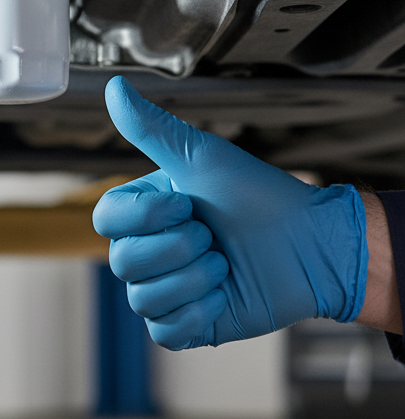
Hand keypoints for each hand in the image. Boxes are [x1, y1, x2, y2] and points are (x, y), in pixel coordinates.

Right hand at [92, 77, 367, 348]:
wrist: (312, 246)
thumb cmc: (260, 196)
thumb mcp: (202, 157)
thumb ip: (150, 128)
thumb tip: (113, 87)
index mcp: (145, 211)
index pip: (105, 219)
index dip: (144, 217)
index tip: (185, 203)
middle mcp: (148, 250)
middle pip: (123, 262)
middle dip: (178, 248)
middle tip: (212, 235)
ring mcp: (166, 288)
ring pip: (143, 297)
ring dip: (194, 279)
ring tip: (224, 264)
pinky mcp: (187, 322)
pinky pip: (164, 330)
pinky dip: (196, 313)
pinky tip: (221, 296)